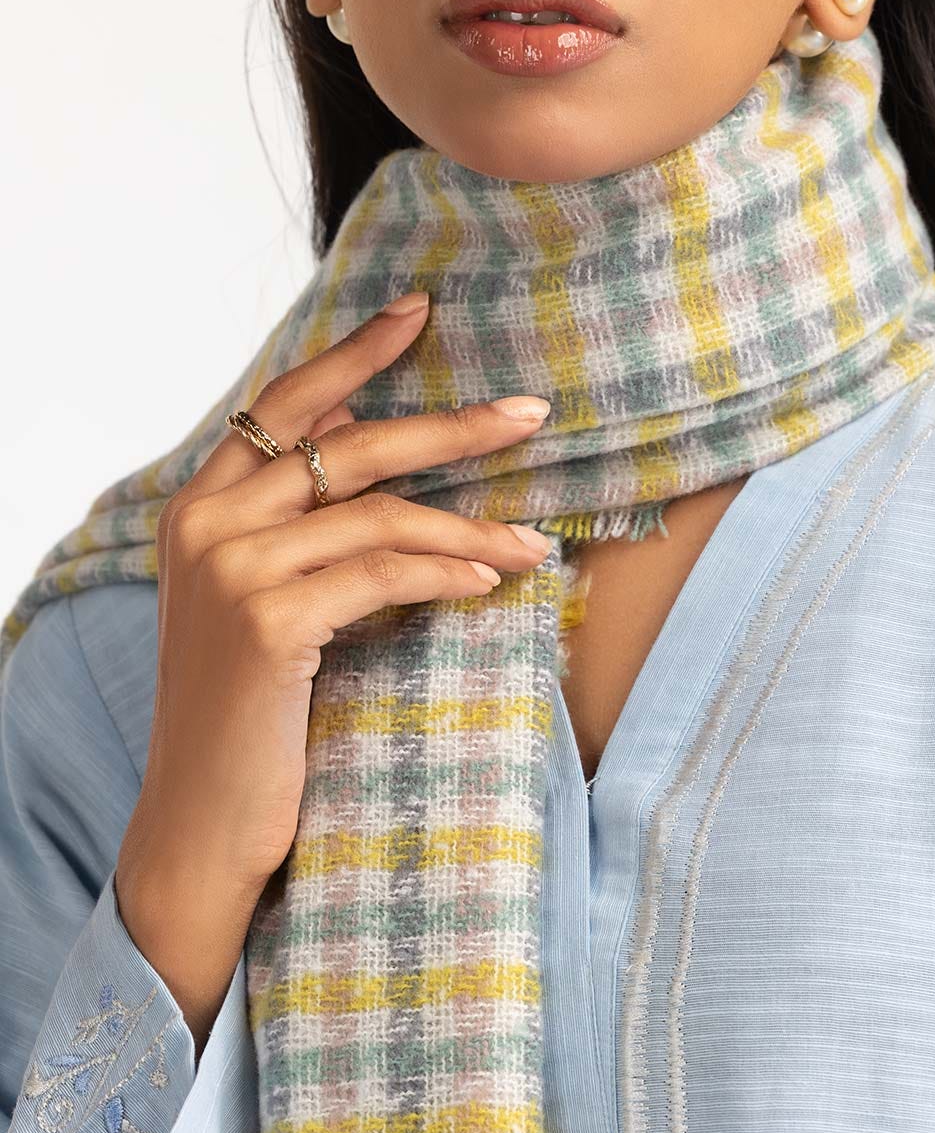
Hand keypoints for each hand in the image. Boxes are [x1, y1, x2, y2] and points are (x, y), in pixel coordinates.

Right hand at [117, 293, 552, 901]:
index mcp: (200, 504)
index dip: (355, 351)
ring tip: (537, 538)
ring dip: (472, 525)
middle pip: (347, 442)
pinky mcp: (264, 622)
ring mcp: (231, 569)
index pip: (285, 400)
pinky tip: (492, 581)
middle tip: (530, 411)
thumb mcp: (260, 595)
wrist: (199, 821)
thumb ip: (297, 516)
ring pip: (381, 514)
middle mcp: (206, 522)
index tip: (419, 311)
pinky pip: (382, 573)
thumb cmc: (247, 708)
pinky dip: (446, 572)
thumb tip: (359, 423)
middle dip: (449, 425)